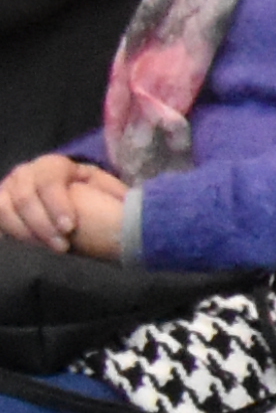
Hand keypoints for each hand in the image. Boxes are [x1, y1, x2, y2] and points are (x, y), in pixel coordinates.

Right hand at [0, 155, 138, 259]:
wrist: (80, 204)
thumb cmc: (96, 197)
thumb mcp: (107, 190)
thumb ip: (111, 193)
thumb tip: (125, 202)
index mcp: (54, 164)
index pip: (48, 180)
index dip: (57, 204)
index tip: (69, 227)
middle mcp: (27, 172)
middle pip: (25, 196)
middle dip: (43, 225)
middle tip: (62, 247)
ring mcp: (10, 187)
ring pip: (5, 207)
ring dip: (25, 232)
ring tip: (51, 248)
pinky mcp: (2, 203)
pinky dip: (7, 229)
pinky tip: (20, 241)